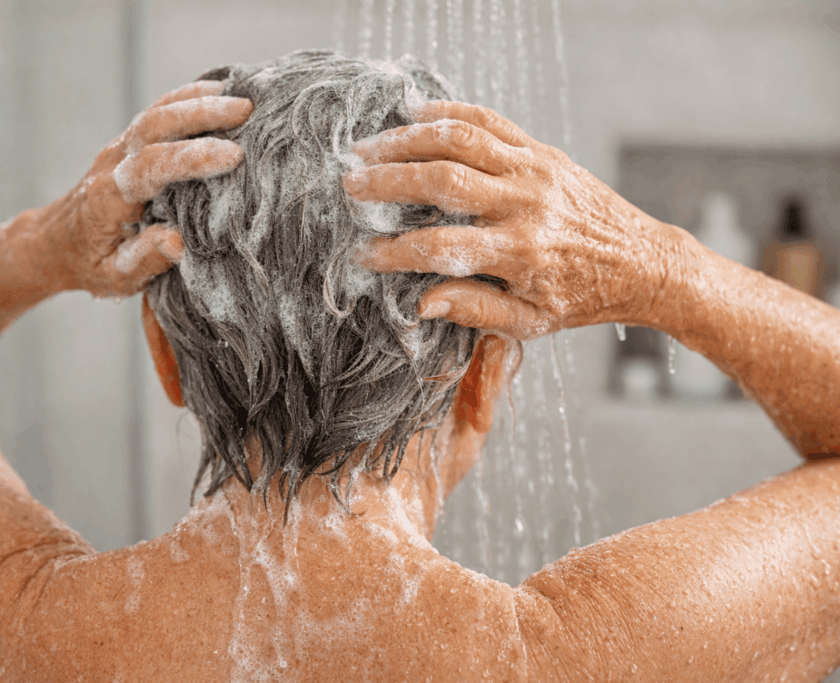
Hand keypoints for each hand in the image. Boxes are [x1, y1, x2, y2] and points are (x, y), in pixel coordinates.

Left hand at [46, 81, 251, 296]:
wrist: (56, 242)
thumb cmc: (90, 264)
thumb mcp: (113, 278)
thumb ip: (144, 260)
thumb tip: (177, 241)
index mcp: (109, 198)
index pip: (150, 166)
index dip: (191, 158)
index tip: (233, 157)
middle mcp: (113, 163)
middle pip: (153, 125)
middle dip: (201, 114)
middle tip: (247, 112)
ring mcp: (120, 147)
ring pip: (156, 111)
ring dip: (199, 100)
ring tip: (244, 98)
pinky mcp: (130, 142)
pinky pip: (158, 111)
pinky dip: (189, 97)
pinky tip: (221, 92)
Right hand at [343, 101, 677, 339]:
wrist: (641, 261)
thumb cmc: (579, 298)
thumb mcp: (529, 321)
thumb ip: (475, 310)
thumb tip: (421, 302)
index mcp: (521, 253)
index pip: (441, 247)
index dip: (394, 251)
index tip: (361, 253)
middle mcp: (526, 205)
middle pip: (443, 181)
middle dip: (388, 181)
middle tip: (349, 185)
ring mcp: (534, 171)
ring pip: (461, 141)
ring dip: (408, 140)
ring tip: (368, 147)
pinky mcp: (542, 152)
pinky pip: (490, 123)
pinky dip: (450, 113)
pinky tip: (414, 115)